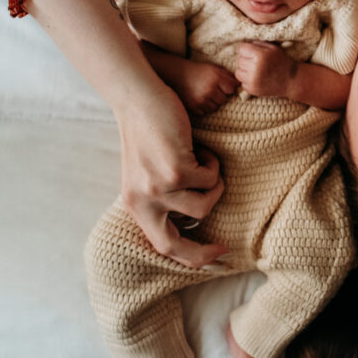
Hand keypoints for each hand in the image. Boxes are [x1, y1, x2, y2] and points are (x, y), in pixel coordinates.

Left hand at [117, 84, 227, 267]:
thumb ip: (162, 199)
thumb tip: (193, 223)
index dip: (189, 258)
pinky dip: (213, 163)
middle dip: (202, 253)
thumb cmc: (147, 132)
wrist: (139, 100)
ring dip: (213, 184)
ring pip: (205, 205)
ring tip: (204, 162)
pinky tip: (199, 147)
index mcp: (135, 205)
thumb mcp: (147, 174)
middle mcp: (143, 201)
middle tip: (223, 248)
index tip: (212, 257)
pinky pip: (211, 178)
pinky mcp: (176, 171)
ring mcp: (160, 188)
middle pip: (174, 245)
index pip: (161, 245)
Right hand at [175, 61, 238, 115]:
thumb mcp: (214, 68)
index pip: (232, 89)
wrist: (177, 74)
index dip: (228, 87)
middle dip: (220, 95)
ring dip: (212, 102)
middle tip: (211, 89)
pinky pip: (205, 112)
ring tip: (204, 93)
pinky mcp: (194, 107)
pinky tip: (198, 98)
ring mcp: (201, 100)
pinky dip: (204, 107)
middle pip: (224, 100)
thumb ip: (228, 76)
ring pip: (215, 107)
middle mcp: (209, 89)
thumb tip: (241, 86)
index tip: (222, 85)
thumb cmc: (199, 71)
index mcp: (216, 78)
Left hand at [235, 40, 295, 97]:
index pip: (241, 49)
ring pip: (238, 72)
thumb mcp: (273, 48)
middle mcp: (255, 68)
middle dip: (246, 60)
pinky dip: (248, 81)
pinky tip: (258, 79)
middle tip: (256, 62)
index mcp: (260, 55)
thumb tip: (244, 45)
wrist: (292, 80)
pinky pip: (242, 83)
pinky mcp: (253, 90)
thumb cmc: (282, 61)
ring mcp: (253, 81)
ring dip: (244, 71)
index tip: (254, 53)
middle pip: (239, 60)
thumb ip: (258, 44)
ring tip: (255, 71)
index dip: (247, 50)